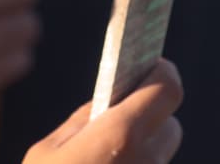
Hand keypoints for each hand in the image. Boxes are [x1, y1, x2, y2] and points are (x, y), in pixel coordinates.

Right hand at [24, 59, 184, 163]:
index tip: (150, 66)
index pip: (168, 88)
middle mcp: (145, 161)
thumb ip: (83, 122)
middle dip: (153, 114)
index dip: (161, 73)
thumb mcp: (48, 151)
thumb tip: (106, 104)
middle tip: (127, 109)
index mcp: (119, 135)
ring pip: (161, 155)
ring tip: (114, 150)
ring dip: (145, 147)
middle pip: (171, 123)